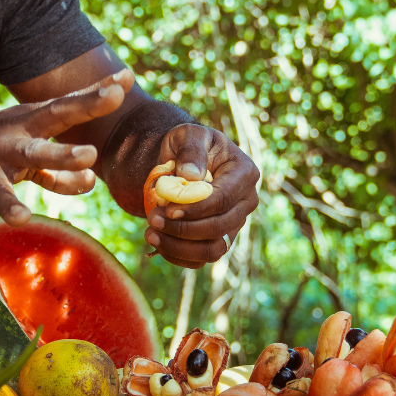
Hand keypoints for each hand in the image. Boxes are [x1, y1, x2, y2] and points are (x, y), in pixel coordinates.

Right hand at [0, 69, 133, 221]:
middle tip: (115, 96)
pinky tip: (22, 218)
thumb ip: (58, 170)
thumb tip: (91, 181)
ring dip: (62, 154)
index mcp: (32, 121)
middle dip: (87, 105)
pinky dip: (10, 204)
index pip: (70, 104)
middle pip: (57, 114)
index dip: (98, 92)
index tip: (128, 77)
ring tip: (89, 160)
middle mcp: (19, 130)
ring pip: (34, 152)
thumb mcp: (24, 157)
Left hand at [143, 125, 259, 267]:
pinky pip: (201, 260)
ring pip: (213, 250)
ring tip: (150, 234)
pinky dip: (177, 256)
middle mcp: (245, 203)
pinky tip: (156, 243)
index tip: (167, 209)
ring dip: (179, 247)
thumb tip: (191, 176)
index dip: (196, 208)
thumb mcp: (187, 135)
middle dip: (183, 228)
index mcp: (245, 174)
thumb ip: (190, 149)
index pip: (224, 199)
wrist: (184, 162)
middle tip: (152, 220)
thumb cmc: (188, 145)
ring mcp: (234, 225)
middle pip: (220, 228)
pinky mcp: (218, 240)